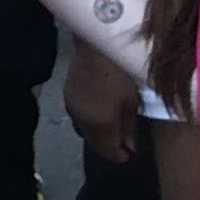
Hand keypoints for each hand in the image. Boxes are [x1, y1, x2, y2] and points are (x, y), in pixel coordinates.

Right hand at [63, 43, 142, 164]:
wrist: (95, 43)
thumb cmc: (120, 70)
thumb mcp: (132, 100)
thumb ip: (129, 126)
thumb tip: (129, 146)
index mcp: (100, 125)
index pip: (108, 153)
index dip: (120, 156)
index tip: (131, 152)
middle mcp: (82, 122)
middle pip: (94, 145)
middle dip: (108, 147)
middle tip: (123, 141)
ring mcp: (72, 109)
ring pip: (84, 132)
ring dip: (97, 134)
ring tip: (111, 125)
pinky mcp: (67, 96)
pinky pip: (78, 118)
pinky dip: (89, 121)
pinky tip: (99, 110)